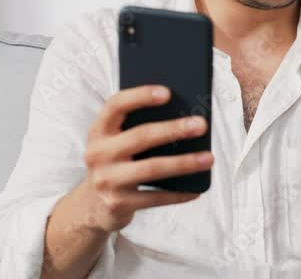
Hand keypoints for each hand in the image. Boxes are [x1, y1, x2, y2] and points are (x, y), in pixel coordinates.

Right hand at [81, 85, 212, 232]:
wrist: (92, 206)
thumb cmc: (116, 163)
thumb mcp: (116, 142)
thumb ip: (137, 127)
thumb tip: (185, 117)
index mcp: (99, 131)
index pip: (116, 105)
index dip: (140, 96)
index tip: (168, 92)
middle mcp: (98, 153)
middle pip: (141, 136)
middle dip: (174, 129)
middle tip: (202, 125)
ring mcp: (106, 180)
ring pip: (151, 168)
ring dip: (184, 163)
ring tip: (209, 158)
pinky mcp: (117, 203)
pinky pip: (154, 197)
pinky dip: (178, 194)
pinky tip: (196, 189)